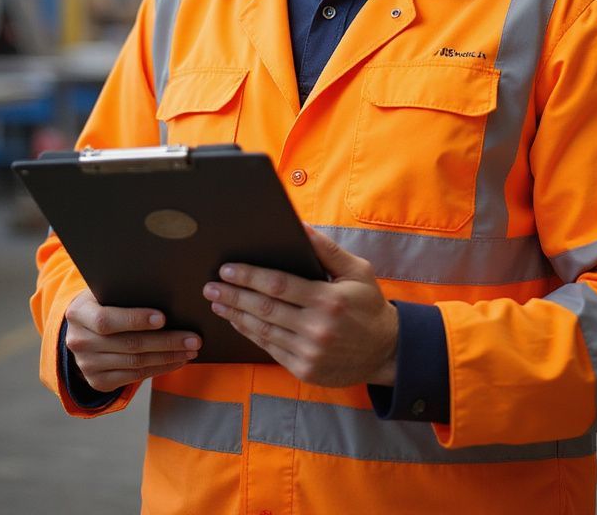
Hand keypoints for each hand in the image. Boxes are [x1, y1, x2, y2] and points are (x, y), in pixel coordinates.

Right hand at [64, 289, 200, 391]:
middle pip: (128, 344)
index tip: (163, 318)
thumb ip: (127, 292)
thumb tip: (167, 290)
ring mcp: (87, 365)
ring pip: (135, 363)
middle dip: (166, 342)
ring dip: (168, 357)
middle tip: (194, 339)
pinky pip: (134, 376)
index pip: (106, 320)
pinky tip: (177, 360)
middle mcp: (79, 342)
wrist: (83, 329)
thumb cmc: (105, 301)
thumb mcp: (107, 291)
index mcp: (79, 313)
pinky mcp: (98, 382)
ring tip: (191, 350)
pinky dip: (159, 369)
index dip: (135, 319)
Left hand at [202, 225, 397, 387]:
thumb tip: (299, 227)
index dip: (249, 277)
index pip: (278, 285)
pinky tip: (237, 322)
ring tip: (217, 302)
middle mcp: (316, 328)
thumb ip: (326, 249)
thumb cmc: (369, 305)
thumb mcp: (356, 270)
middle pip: (264, 309)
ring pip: (262, 331)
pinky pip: (270, 349)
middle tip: (210, 286)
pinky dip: (250, 334)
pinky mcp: (304, 370)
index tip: (227, 269)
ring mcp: (309, 353)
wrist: (386, 351)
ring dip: (235, 315)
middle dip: (233, 295)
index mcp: (328, 300)